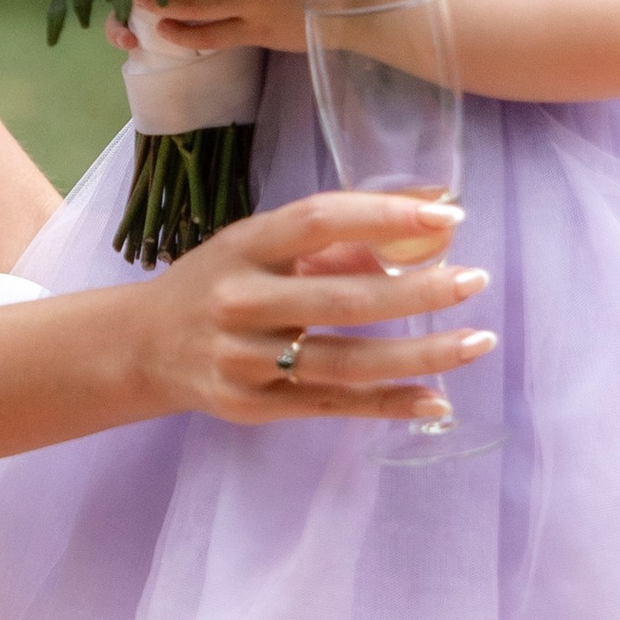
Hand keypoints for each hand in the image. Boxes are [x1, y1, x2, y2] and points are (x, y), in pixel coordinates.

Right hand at [132, 189, 493, 428]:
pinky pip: (333, 405)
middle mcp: (239, 301)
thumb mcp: (262, 244)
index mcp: (244, 245)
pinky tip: (438, 398)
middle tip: (474, 279)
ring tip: (476, 340)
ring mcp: (244, 360)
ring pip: (345, 361)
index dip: (384, 214)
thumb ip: (341, 233)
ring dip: (418, 354)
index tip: (448, 214)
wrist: (143, 347)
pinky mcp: (253, 407)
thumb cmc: (219, 282)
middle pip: (341, 298)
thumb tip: (434, 211)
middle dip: (416, 290)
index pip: (318, 220)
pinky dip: (389, 404)